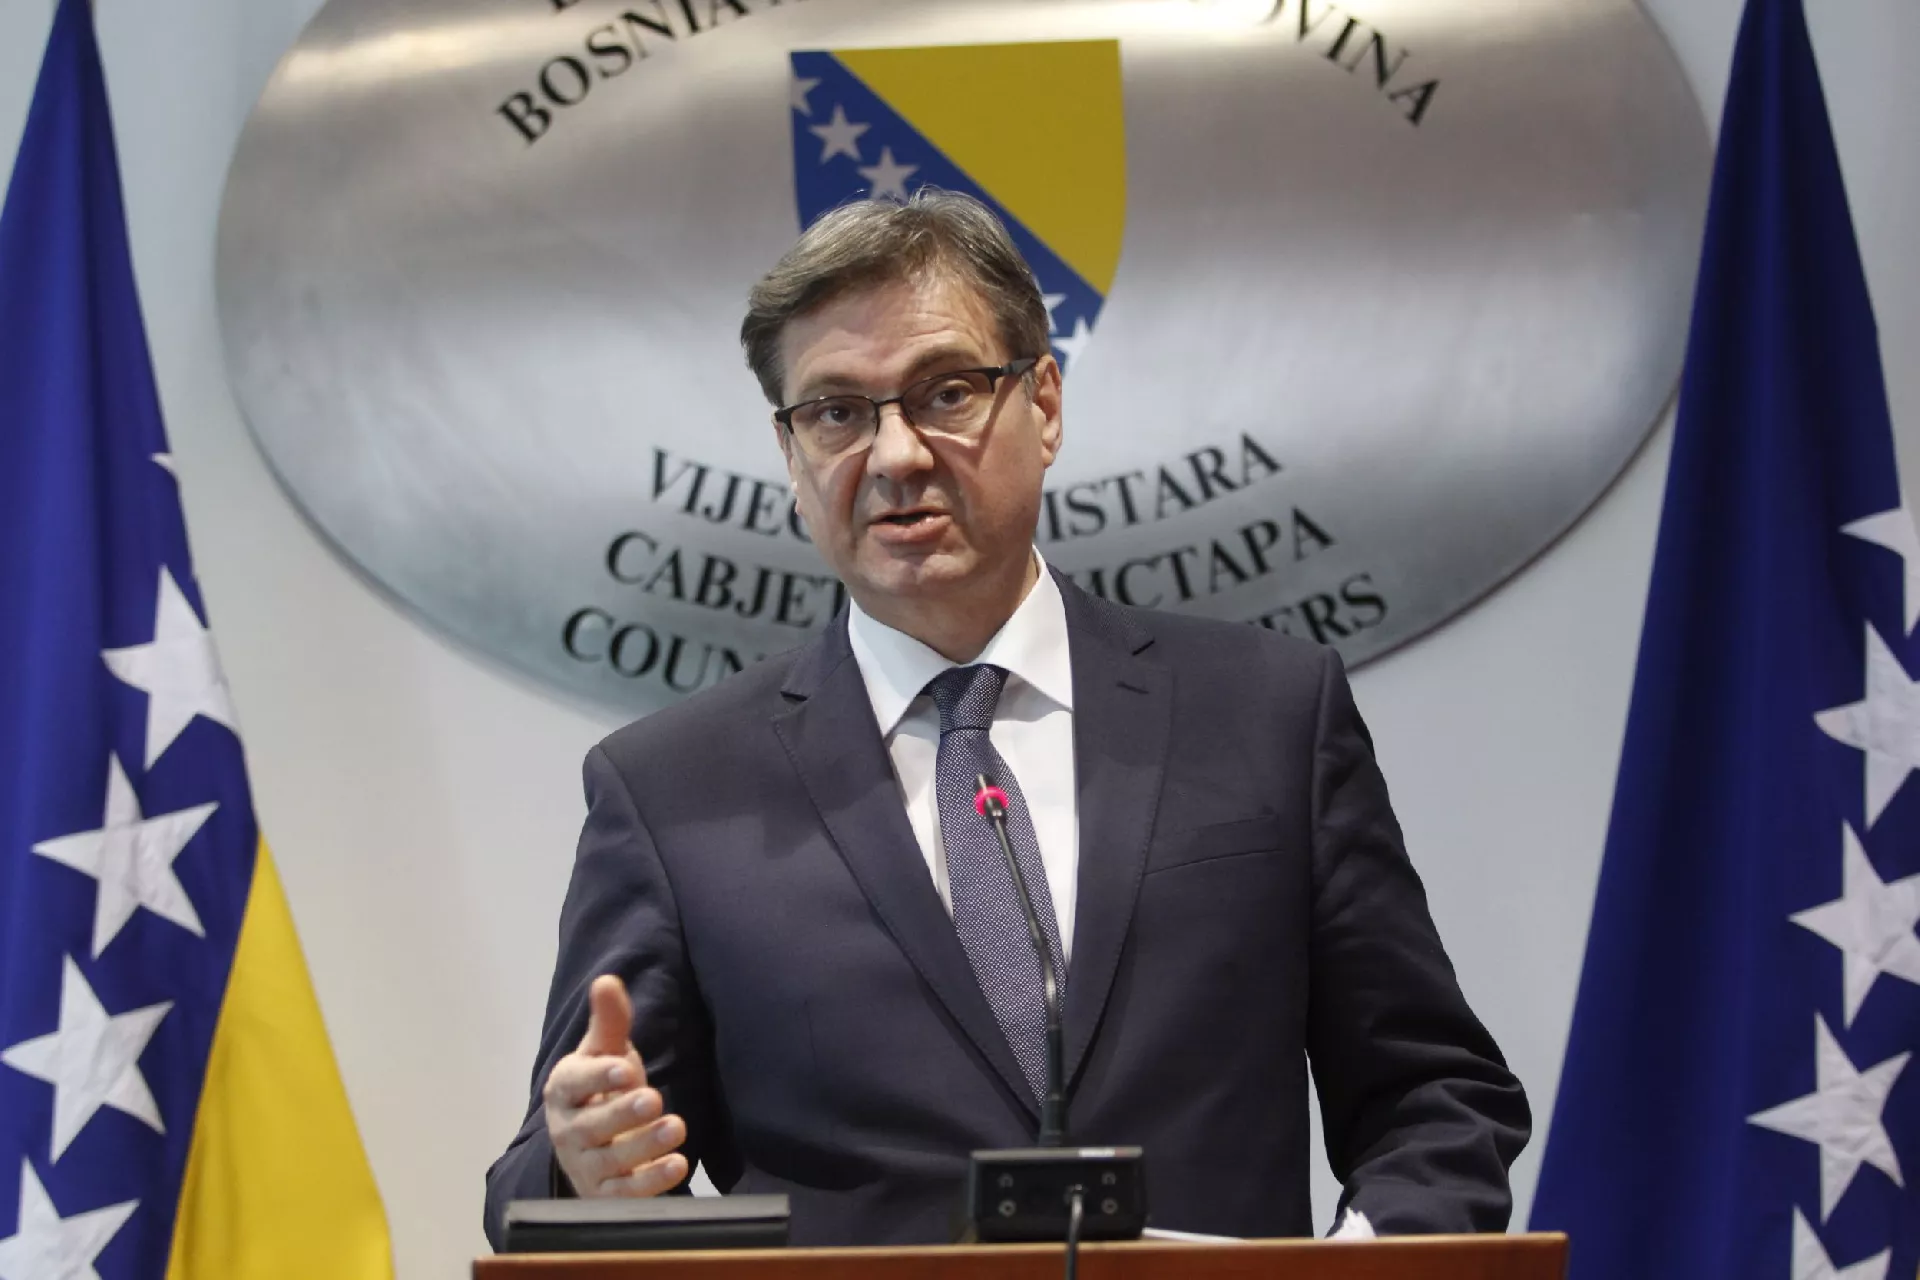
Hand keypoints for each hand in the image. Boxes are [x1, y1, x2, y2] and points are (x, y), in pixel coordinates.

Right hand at [543, 975, 688, 1196]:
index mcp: (564, 1091)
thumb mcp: (605, 1053)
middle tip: (653, 1098)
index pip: (574, 1084)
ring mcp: (585, 1166)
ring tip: (678, 1126)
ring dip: (644, 1145)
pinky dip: (651, 1182)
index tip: (624, 1068)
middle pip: (592, 1126)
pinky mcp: (605, 1195)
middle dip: (622, 1113)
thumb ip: (609, 1021)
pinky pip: (626, 1194)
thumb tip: (607, 981)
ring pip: (611, 1161)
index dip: (597, 1077)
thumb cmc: (602, 1089)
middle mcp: (568, 1131)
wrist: (595, 1144)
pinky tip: (678, 1164)